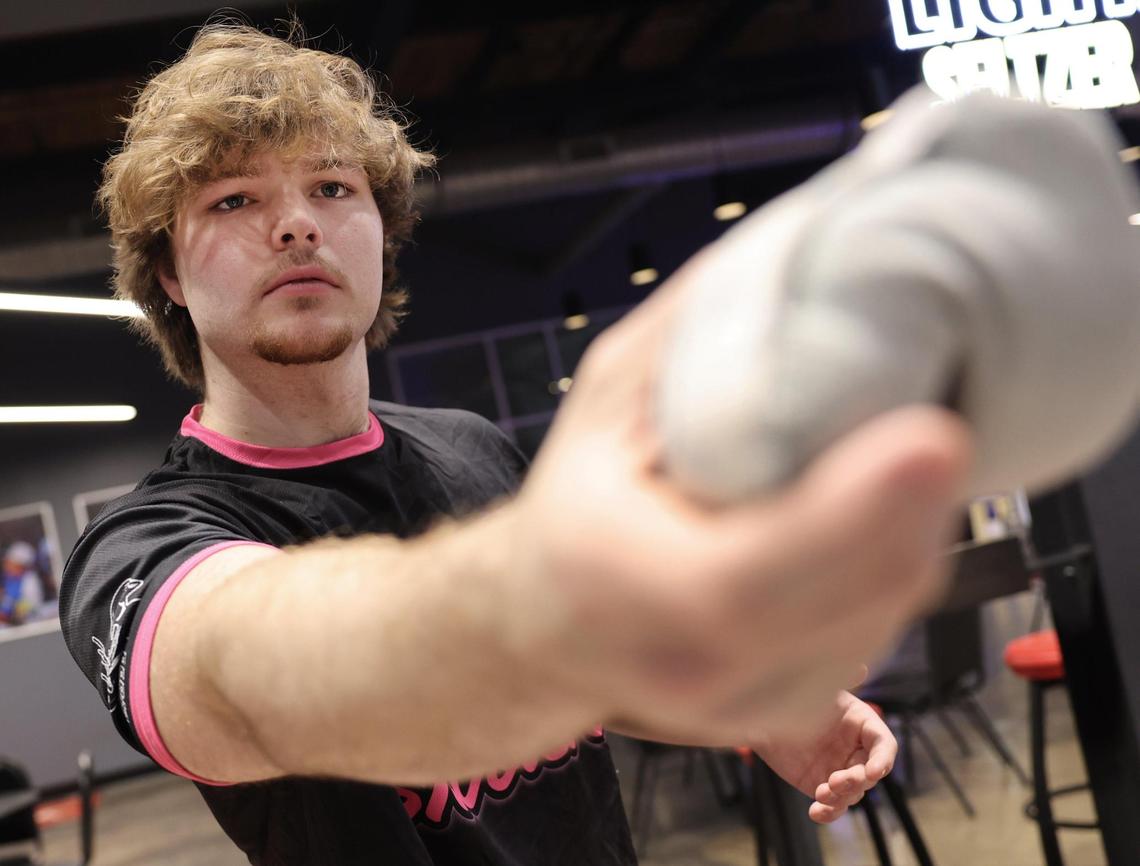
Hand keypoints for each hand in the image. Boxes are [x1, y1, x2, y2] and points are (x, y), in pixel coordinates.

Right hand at [512, 244, 972, 745]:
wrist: (547, 622)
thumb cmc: (577, 504)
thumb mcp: (608, 397)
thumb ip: (700, 327)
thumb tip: (811, 242)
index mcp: (630, 589)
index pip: (752, 575)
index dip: (853, 509)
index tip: (934, 433)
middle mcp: (695, 671)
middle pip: (854, 592)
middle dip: (915, 497)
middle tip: (933, 408)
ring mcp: (751, 707)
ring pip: (885, 612)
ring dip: (910, 527)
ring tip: (887, 459)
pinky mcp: (792, 713)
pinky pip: (880, 630)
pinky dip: (892, 566)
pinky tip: (863, 519)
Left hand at [750, 691, 895, 822]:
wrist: (761, 713)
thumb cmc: (791, 693)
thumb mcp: (815, 686)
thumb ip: (838, 678)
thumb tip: (860, 666)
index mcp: (860, 723)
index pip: (884, 745)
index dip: (883, 759)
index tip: (874, 771)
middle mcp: (855, 749)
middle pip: (870, 773)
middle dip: (856, 780)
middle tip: (833, 781)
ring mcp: (839, 769)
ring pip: (853, 793)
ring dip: (841, 797)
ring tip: (821, 793)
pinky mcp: (821, 784)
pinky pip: (833, 805)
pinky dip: (828, 813)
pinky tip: (815, 812)